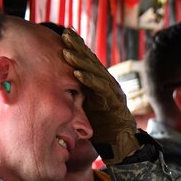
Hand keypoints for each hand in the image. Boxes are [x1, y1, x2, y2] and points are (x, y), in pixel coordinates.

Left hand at [61, 31, 138, 163]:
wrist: (122, 146)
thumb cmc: (102, 130)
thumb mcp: (86, 109)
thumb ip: (78, 97)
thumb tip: (58, 88)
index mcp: (102, 84)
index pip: (88, 63)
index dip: (77, 49)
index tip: (63, 36)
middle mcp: (109, 84)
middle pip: (92, 62)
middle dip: (78, 48)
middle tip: (64, 34)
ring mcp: (113, 92)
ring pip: (95, 72)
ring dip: (80, 60)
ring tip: (66, 49)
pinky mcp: (114, 102)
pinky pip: (99, 89)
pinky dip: (88, 80)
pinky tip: (76, 73)